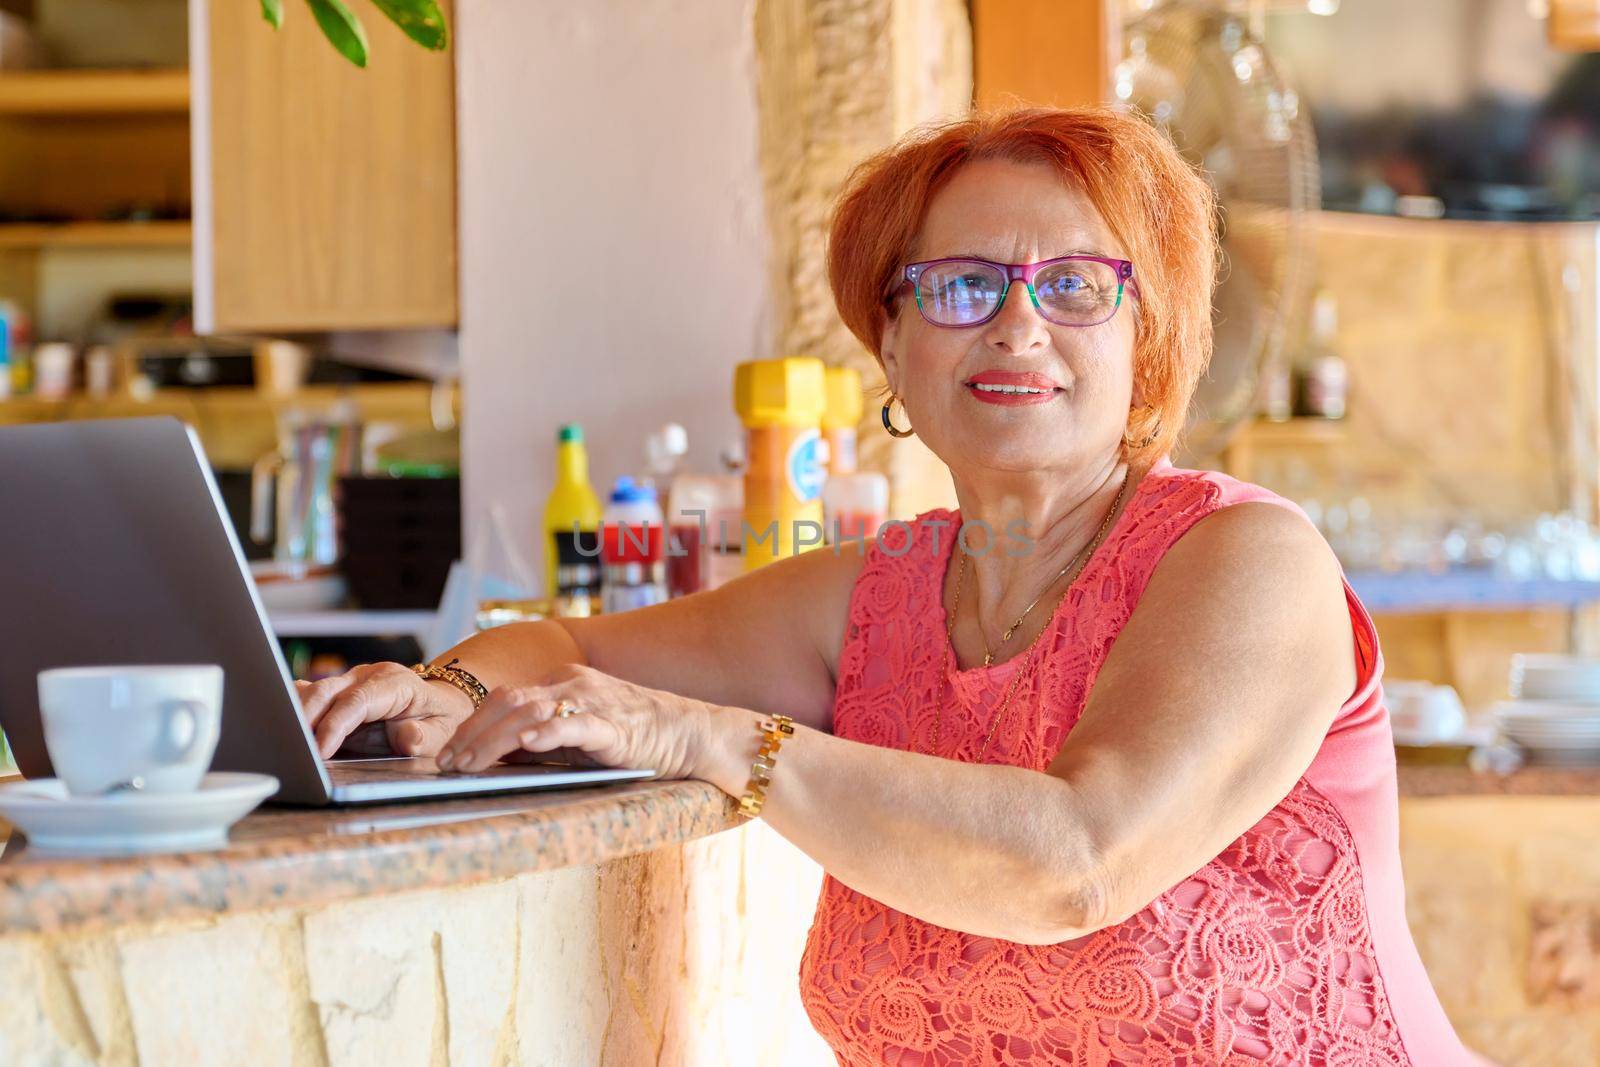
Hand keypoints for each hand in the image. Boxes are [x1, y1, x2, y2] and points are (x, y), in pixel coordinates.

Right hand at [296, 662, 475, 758]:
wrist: (438, 703)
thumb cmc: (438, 719)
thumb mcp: (441, 732)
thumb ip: (424, 736)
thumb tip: (408, 737)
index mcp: (394, 683)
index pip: (358, 701)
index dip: (336, 725)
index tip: (320, 750)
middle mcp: (366, 676)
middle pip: (326, 691)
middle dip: (304, 719)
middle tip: (290, 748)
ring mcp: (348, 681)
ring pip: (311, 691)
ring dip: (293, 714)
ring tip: (279, 740)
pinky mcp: (335, 692)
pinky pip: (308, 696)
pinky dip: (292, 710)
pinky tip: (279, 727)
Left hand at [436, 663, 717, 779]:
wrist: (690, 733)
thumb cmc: (634, 738)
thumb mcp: (577, 736)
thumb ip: (541, 739)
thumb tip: (494, 756)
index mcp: (561, 681)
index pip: (504, 697)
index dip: (471, 725)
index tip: (449, 753)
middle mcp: (572, 683)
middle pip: (508, 701)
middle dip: (472, 733)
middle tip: (448, 763)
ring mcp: (592, 700)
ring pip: (530, 712)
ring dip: (494, 739)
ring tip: (469, 763)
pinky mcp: (613, 725)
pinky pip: (574, 724)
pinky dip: (547, 731)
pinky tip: (527, 743)